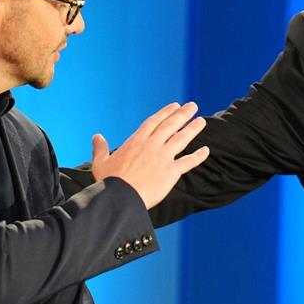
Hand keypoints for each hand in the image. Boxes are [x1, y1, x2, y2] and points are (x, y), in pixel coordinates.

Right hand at [90, 102, 208, 208]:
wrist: (121, 198)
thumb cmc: (109, 182)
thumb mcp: (100, 163)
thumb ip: (100, 148)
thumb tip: (96, 136)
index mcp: (137, 141)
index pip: (155, 121)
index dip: (166, 112)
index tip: (175, 106)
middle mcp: (152, 145)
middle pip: (171, 125)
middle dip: (183, 114)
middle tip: (193, 106)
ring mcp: (163, 157)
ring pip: (182, 138)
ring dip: (193, 129)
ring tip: (202, 121)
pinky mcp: (171, 172)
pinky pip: (188, 162)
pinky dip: (198, 156)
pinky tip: (206, 151)